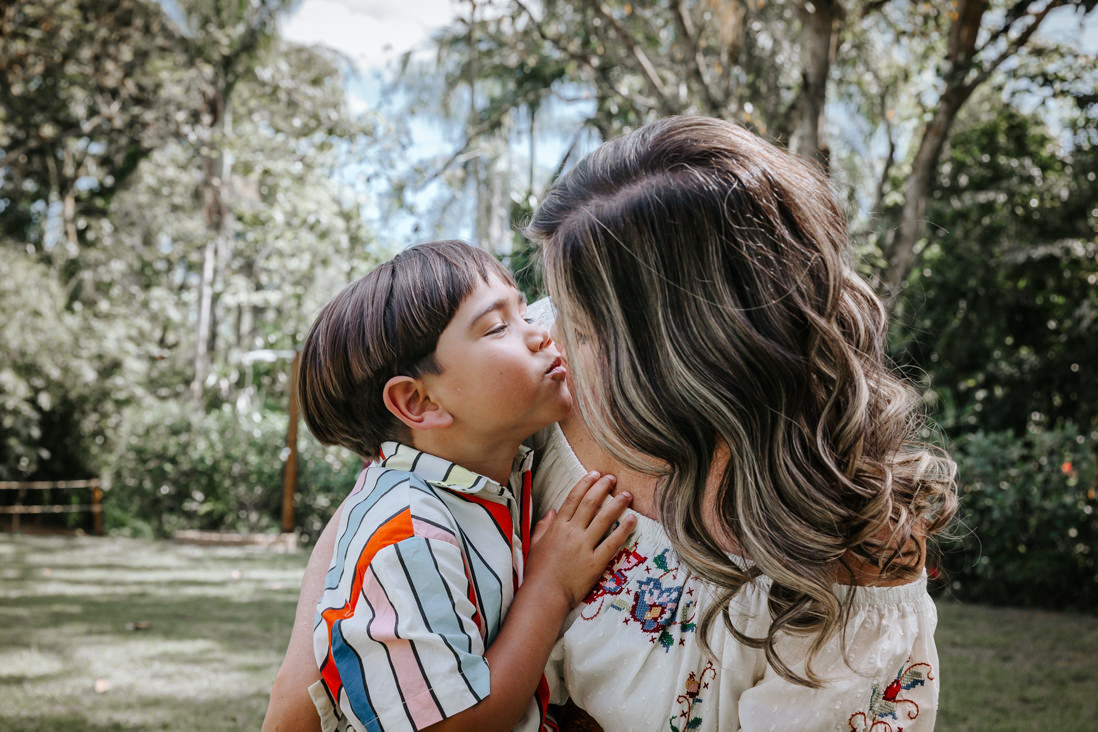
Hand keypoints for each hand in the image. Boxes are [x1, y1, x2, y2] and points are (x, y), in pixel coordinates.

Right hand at [526, 471, 635, 608]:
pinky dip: (623, 529)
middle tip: (613, 479)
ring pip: (604, 519)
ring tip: (627, 494)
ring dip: (617, 504)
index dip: (585, 484)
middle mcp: (572, 532)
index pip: (573, 499)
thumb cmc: (538, 572)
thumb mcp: (535, 545)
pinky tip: (632, 519)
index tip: (595, 474)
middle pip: (590, 503)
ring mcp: (584, 547)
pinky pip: (612, 542)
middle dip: (603, 488)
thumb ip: (543, 526)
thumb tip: (552, 511)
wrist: (544, 596)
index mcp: (557, 527)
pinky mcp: (595, 562)